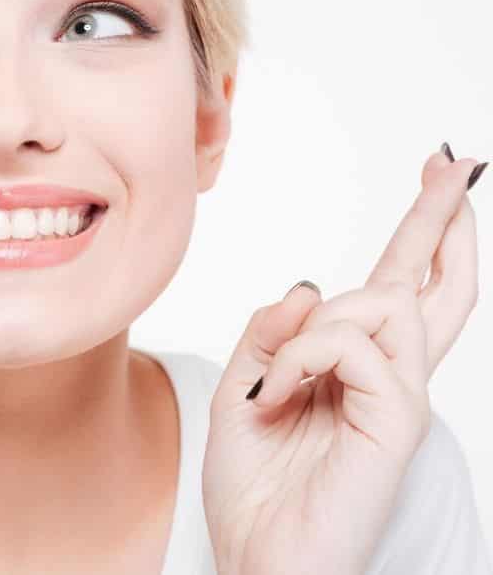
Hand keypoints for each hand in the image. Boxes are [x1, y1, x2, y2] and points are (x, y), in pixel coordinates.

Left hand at [203, 147, 482, 574]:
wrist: (257, 563)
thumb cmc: (255, 488)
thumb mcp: (243, 389)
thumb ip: (271, 332)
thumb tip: (308, 283)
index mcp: (351, 370)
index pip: (396, 288)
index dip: (422, 233)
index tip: (440, 172)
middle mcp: (386, 378)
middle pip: (426, 285)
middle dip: (439, 219)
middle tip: (456, 164)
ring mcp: (398, 400)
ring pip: (382, 304)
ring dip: (312, 330)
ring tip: (277, 386)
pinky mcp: (397, 423)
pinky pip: (354, 347)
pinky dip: (303, 359)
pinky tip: (280, 397)